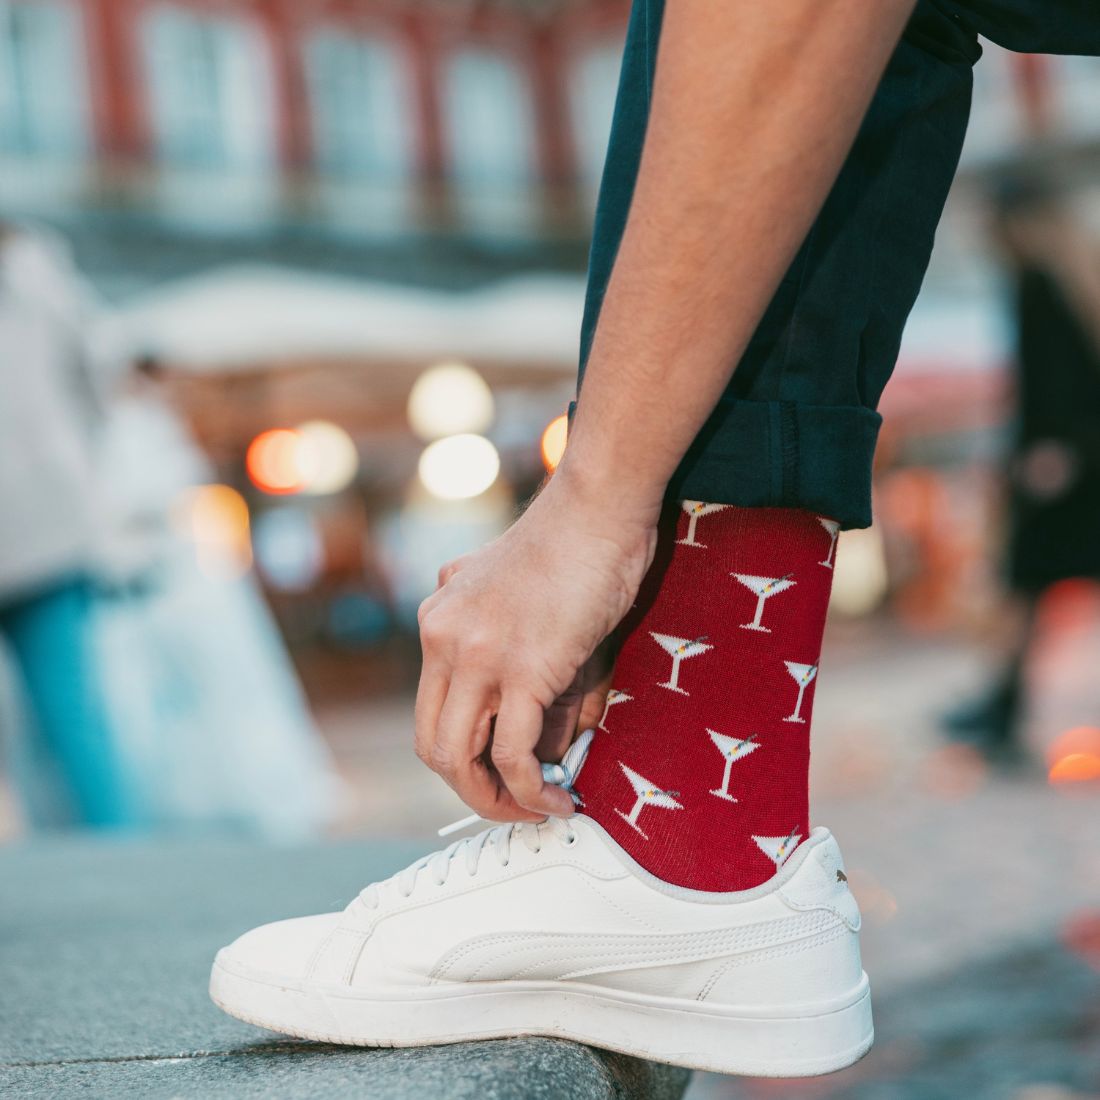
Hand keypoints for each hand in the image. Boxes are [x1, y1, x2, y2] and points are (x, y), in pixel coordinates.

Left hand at [415, 468, 656, 820]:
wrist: (599, 508)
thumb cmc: (574, 547)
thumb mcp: (524, 608)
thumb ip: (520, 669)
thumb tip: (549, 749)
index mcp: (437, 621)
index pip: (430, 711)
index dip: (462, 757)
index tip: (499, 776)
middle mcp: (442, 639)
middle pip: (432, 745)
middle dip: (471, 790)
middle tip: (514, 807)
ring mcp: (475, 654)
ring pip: (458, 758)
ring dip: (496, 801)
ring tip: (536, 812)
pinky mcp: (521, 669)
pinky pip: (512, 753)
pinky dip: (531, 791)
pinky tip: (559, 799)